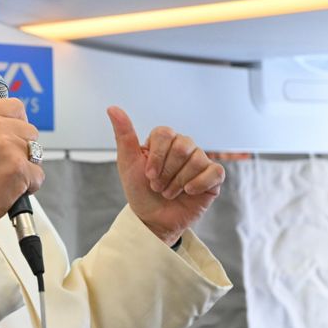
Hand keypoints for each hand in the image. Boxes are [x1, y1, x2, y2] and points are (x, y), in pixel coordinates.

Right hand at [0, 98, 42, 224]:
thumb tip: (15, 126)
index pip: (15, 107)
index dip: (18, 123)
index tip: (14, 135)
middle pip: (29, 130)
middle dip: (22, 148)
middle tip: (3, 164)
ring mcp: (7, 145)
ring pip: (36, 152)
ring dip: (26, 166)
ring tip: (4, 177)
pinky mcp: (18, 167)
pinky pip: (38, 174)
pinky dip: (29, 186)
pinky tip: (9, 188)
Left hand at [107, 106, 223, 245]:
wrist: (153, 219)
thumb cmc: (140, 190)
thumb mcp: (128, 163)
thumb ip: (124, 135)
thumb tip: (112, 108)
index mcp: (164, 140)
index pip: (165, 133)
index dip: (156, 156)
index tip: (148, 175)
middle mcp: (184, 146)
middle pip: (181, 146)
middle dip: (166, 172)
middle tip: (158, 186)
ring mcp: (200, 161)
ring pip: (197, 160)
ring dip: (178, 182)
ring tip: (169, 192)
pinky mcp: (213, 177)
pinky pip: (215, 172)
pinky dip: (199, 183)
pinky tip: (189, 192)